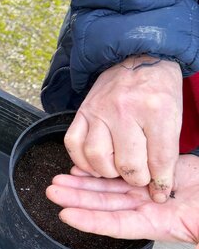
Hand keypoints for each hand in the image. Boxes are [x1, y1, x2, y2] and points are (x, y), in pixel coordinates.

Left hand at [47, 157, 198, 248]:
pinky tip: (82, 167)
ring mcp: (149, 193)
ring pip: (110, 189)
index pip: (117, 225)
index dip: (92, 221)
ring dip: (83, 185)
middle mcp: (148, 210)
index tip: (67, 215)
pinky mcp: (155, 176)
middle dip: (77, 199)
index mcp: (158, 225)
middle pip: (104, 206)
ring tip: (58, 180)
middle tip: (51, 191)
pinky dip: (103, 171)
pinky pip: (123, 175)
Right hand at [64, 56, 182, 202]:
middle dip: (135, 179)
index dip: (161, 181)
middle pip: (127, 163)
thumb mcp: (174, 117)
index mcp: (156, 110)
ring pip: (97, 157)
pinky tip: (93, 164)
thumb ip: (166, 153)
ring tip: (116, 171)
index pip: (159, 159)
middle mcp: (125, 110)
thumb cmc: (158, 90)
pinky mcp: (82, 112)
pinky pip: (73, 144)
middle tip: (138, 177)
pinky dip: (81, 160)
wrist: (137, 57)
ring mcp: (100, 110)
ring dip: (107, 172)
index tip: (160, 191)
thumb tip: (160, 189)